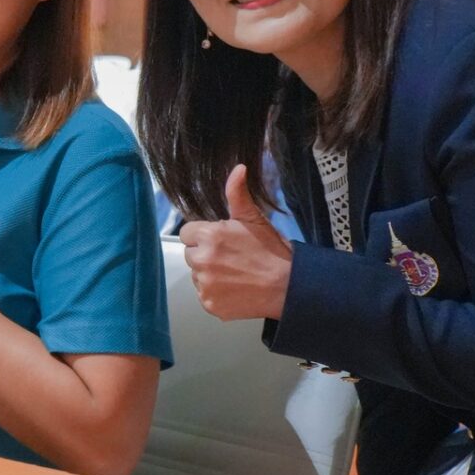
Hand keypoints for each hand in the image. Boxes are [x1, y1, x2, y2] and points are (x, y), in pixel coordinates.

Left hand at [178, 165, 293, 320]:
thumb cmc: (272, 251)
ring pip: (197, 275)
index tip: (221, 241)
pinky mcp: (210, 305)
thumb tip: (238, 169)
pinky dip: (216, 294)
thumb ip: (238, 193)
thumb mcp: (254, 219)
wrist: (288, 287)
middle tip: (231, 258)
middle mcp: (202, 261)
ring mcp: (205, 285)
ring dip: (209, 275)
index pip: (187, 233)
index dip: (203, 236)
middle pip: (190, 254)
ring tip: (235, 274)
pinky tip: (235, 289)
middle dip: (205, 255)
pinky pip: (204, 295)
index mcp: (209, 236)